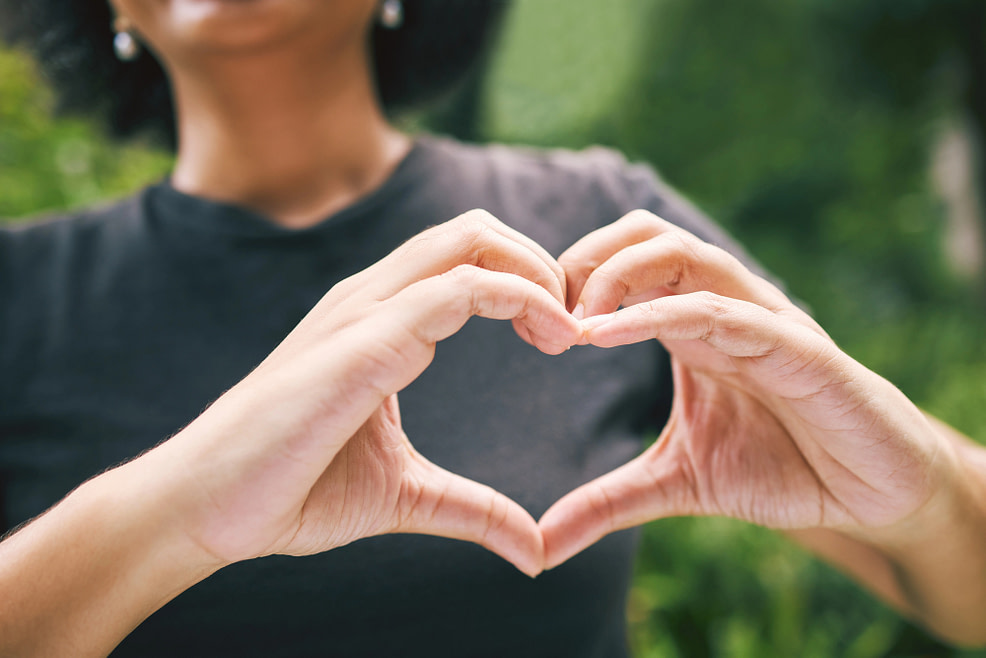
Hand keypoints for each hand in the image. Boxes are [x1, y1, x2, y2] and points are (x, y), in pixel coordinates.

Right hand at [150, 209, 581, 575]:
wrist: (206, 508)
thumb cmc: (291, 488)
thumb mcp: (405, 495)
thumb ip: (471, 508)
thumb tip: (533, 550)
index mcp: (380, 319)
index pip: (465, 256)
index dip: (526, 280)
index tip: (564, 335)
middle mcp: (371, 299)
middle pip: (473, 229)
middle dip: (540, 261)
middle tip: (575, 324)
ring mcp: (363, 312)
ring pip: (469, 240)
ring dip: (538, 274)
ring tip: (568, 332)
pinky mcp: (361, 342)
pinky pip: (456, 290)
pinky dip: (520, 297)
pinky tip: (550, 338)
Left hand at [539, 210, 957, 568]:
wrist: (869, 493)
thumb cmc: (779, 468)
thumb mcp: (676, 483)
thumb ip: (609, 502)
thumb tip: (542, 545)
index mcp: (689, 325)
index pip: (622, 264)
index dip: (568, 281)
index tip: (526, 326)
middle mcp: (721, 306)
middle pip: (645, 235)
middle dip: (584, 260)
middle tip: (542, 312)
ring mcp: (760, 319)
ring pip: (684, 254)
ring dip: (617, 275)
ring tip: (574, 321)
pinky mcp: (798, 347)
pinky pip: (724, 310)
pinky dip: (663, 313)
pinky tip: (608, 334)